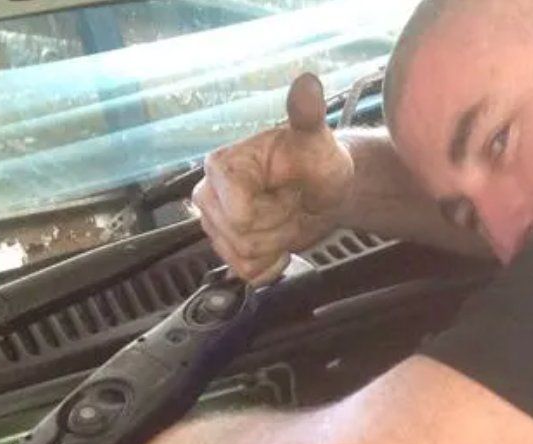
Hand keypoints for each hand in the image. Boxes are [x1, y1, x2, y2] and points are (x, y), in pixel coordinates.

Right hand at [191, 73, 353, 283]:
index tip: (288, 191)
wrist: (324, 191)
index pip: (240, 215)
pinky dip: (270, 265)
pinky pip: (246, 272)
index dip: (273, 211)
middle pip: (242, 238)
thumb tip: (308, 83)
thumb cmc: (318, 162)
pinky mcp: (226, 246)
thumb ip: (307, 115)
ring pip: (244, 257)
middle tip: (290, 204)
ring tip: (285, 218)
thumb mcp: (317, 140)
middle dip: (276, 228)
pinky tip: (281, 242)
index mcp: (222, 166)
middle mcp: (208, 193)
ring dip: (276, 245)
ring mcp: (215, 223)